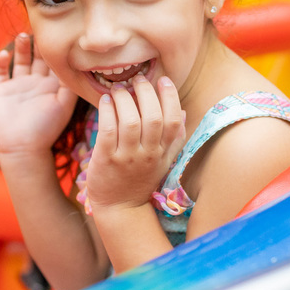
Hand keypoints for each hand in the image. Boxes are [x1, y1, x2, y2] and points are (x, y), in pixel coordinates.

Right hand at [0, 33, 77, 157]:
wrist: (23, 148)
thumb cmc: (47, 129)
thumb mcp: (64, 105)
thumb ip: (71, 84)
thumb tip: (80, 64)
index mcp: (52, 86)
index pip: (55, 62)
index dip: (57, 48)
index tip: (60, 31)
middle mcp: (35, 83)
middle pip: (38, 57)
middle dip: (39, 42)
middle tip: (41, 26)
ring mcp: (18, 86)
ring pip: (20, 60)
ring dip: (21, 47)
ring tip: (24, 36)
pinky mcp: (1, 90)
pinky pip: (0, 71)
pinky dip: (0, 61)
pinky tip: (5, 54)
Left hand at [88, 74, 185, 212]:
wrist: (121, 209)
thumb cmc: (140, 181)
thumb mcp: (163, 161)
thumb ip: (174, 139)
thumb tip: (183, 112)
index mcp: (163, 152)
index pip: (173, 121)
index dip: (170, 97)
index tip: (163, 80)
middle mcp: (147, 154)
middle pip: (152, 118)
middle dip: (146, 93)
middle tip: (137, 80)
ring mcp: (126, 158)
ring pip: (130, 122)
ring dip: (124, 99)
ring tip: (118, 89)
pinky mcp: (106, 160)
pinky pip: (108, 130)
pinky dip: (107, 111)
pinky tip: (105, 101)